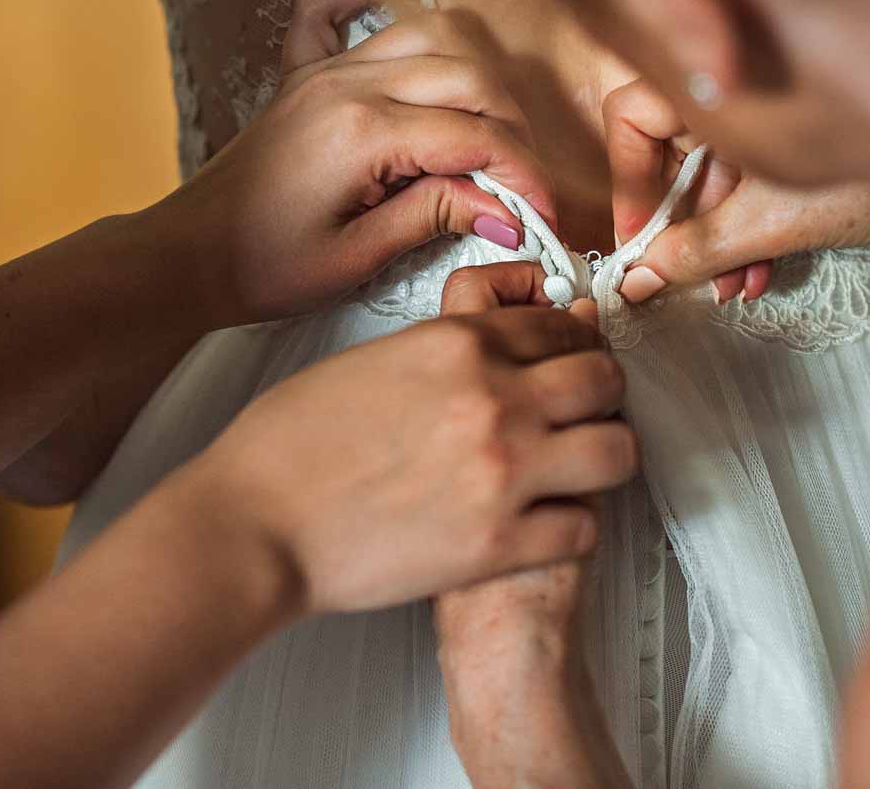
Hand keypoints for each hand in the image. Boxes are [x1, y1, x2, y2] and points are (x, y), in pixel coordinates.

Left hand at [143, 0, 555, 326]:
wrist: (187, 256)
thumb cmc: (265, 267)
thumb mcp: (357, 258)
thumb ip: (435, 216)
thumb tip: (507, 209)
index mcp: (362, 134)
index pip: (475, 136)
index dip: (523, 175)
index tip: (544, 214)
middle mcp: (347, 85)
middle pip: (467, 76)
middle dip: (512, 128)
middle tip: (523, 181)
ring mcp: (324, 71)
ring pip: (428, 35)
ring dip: (476, 71)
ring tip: (495, 125)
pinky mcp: (304, 73)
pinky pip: (338, 8)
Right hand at [186, 261, 636, 615]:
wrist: (253, 524)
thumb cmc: (288, 446)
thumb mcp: (372, 360)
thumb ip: (442, 347)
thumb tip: (485, 349)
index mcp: (458, 342)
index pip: (558, 326)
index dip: (573, 345)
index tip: (572, 362)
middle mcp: (494, 397)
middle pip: (604, 380)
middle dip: (603, 396)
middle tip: (587, 415)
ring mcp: (504, 470)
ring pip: (615, 452)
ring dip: (604, 459)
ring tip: (580, 471)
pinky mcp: (500, 543)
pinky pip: (585, 528)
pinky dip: (574, 527)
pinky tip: (549, 525)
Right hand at [605, 79, 869, 304]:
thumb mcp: (773, 221)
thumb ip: (695, 249)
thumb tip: (635, 279)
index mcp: (718, 67)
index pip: (631, 114)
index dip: (626, 181)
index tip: (635, 242)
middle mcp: (739, 67)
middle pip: (674, 147)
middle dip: (684, 223)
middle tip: (691, 281)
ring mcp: (775, 90)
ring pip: (718, 163)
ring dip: (721, 230)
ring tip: (738, 288)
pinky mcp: (808, 117)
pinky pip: (757, 163)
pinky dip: (754, 212)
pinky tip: (765, 268)